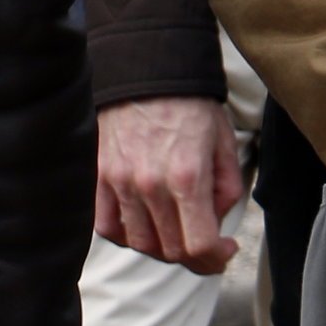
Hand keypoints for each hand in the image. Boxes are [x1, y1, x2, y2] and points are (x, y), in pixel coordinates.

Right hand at [93, 97, 241, 268]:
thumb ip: (226, 188)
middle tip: (204, 237)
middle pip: (170, 250)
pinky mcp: (100, 177)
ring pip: (140, 244)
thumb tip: (216, 223)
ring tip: (175, 226)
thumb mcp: (224, 141)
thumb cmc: (191, 103)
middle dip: (193, 253)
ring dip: (162, 244)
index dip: (216, 258)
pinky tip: (143, 221)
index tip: (225, 249)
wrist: (147, 67)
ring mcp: (121, 183)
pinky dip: (127, 233)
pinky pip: (108, 226)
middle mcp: (151, 185)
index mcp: (187, 176)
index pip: (198, 245)